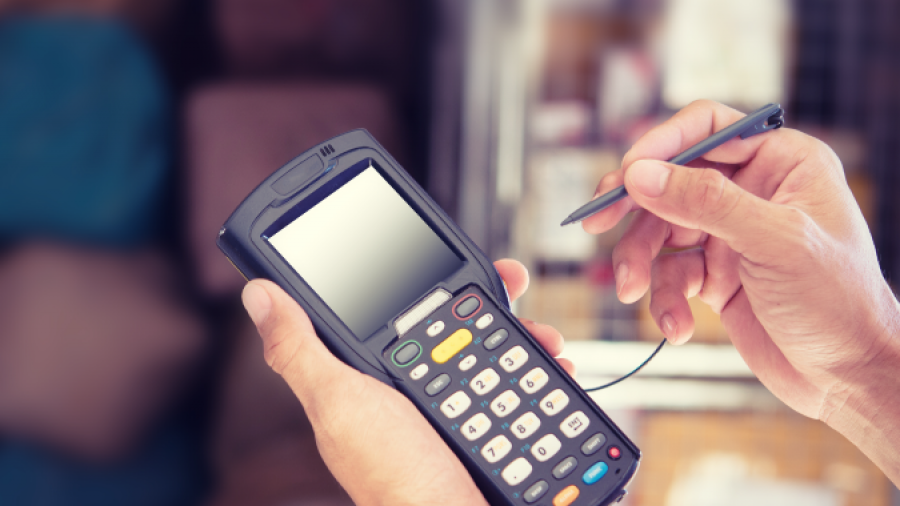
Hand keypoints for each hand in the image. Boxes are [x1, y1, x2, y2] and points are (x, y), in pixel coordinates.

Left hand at [241, 259, 572, 505]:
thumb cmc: (392, 478)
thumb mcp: (339, 404)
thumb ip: (300, 351)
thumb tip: (259, 295)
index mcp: (368, 376)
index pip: (390, 308)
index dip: (416, 276)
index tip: (443, 256)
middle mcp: (409, 389)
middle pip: (450, 322)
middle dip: (485, 297)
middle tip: (512, 283)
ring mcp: (450, 408)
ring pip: (490, 349)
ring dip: (520, 332)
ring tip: (542, 335)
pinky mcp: (484, 426)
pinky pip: (512, 386)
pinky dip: (536, 371)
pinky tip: (551, 368)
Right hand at [584, 100, 899, 483]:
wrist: (849, 377)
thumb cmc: (839, 302)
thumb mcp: (774, 242)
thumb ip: (706, 202)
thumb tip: (640, 174)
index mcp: (782, 162)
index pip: (705, 129)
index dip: (659, 146)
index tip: (624, 176)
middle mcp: (752, 191)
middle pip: (671, 180)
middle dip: (634, 207)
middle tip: (596, 222)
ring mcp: (731, 234)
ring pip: (660, 231)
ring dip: (641, 263)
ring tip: (633, 291)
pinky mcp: (715, 275)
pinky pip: (669, 274)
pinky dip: (664, 300)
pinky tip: (677, 327)